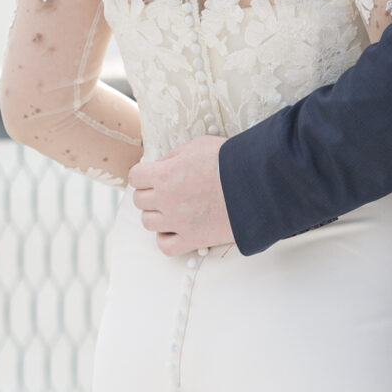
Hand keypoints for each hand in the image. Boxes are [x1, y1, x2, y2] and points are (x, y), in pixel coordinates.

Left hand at [128, 136, 234, 255]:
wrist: (257, 184)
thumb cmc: (229, 159)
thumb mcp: (197, 146)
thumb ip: (174, 156)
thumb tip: (161, 165)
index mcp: (164, 174)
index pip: (135, 177)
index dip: (145, 175)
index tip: (157, 174)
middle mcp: (166, 200)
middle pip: (139, 201)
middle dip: (152, 194)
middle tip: (170, 190)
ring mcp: (178, 223)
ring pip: (148, 223)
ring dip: (158, 215)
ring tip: (175, 209)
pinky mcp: (193, 240)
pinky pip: (165, 246)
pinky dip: (166, 239)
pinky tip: (177, 230)